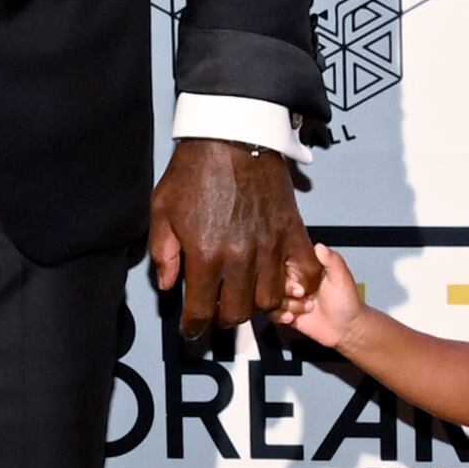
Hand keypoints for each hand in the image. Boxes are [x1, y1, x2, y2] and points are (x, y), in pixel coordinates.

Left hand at [146, 138, 309, 337]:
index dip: (194, 328)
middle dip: (223, 317)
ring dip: (256, 305)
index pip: (201, 311)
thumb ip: (163, 253)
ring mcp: (270, 247)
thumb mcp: (161, 210)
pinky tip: (287, 286)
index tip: (192, 332)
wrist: (232, 135)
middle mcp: (240, 258)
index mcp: (206, 256)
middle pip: (238, 312)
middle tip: (216, 309)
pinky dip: (300, 286)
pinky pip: (306, 272)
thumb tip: (167, 285)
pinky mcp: (292, 232)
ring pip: (269, 300)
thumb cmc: (193, 169)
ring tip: (246, 295)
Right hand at [274, 243, 363, 346]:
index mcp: (307, 271)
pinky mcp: (289, 313)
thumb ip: (332, 260)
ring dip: (286, 305)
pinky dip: (280, 316)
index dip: (287, 271)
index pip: (286, 263)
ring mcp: (292, 299)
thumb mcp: (342, 278)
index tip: (297, 279)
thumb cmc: (348, 303)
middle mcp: (297, 283)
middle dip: (286, 289)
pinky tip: (293, 317)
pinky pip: (273, 313)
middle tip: (302, 294)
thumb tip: (319, 246)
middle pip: (275, 280)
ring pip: (272, 297)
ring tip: (305, 308)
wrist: (347, 330)